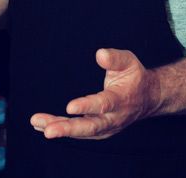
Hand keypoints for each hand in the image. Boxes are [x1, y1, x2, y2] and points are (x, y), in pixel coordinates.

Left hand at [30, 48, 158, 140]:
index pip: (103, 104)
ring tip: (38, 124)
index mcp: (121, 100)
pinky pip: (78, 132)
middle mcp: (113, 118)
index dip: (87, 106)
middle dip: (68, 129)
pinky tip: (42, 125)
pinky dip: (61, 128)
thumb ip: (114, 58)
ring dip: (60, 128)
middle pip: (90, 126)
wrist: (147, 98)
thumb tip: (100, 54)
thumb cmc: (134, 77)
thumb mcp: (129, 62)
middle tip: (48, 130)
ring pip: (81, 131)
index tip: (70, 107)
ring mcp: (105, 127)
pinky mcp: (98, 130)